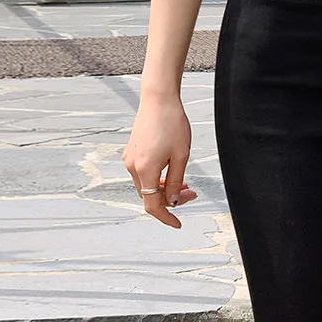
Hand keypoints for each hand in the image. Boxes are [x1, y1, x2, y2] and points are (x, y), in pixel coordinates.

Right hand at [123, 88, 195, 228]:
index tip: (177, 223)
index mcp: (145, 169)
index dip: (165, 217)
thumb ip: (175, 182)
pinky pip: (143, 173)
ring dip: (164, 188)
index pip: (152, 205)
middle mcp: (133, 166)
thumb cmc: (172, 122)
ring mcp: (130, 158)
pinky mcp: (131, 152)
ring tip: (184, 181)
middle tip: (191, 192)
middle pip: (150, 195)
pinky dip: (157, 177)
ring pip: (146, 185)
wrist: (159, 98)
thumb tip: (172, 202)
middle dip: (170, 199)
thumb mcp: (181, 155)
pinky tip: (171, 170)